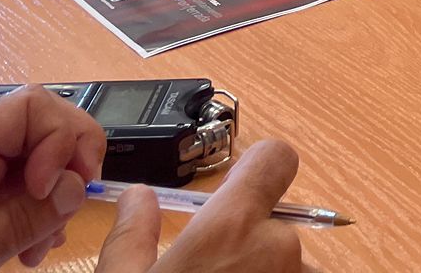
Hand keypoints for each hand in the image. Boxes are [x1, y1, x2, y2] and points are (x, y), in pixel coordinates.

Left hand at [0, 86, 104, 272]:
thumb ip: (15, 221)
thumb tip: (72, 187)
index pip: (32, 104)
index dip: (62, 138)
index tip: (59, 190)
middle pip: (40, 124)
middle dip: (68, 163)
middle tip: (67, 210)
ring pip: (33, 155)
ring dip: (53, 192)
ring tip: (41, 242)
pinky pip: (13, 181)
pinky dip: (33, 207)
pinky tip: (25, 244)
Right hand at [94, 139, 313, 272]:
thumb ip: (132, 235)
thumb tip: (138, 197)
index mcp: (231, 228)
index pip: (275, 158)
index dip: (257, 170)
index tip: (234, 195)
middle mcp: (280, 248)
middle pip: (277, 222)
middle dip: (250, 242)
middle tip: (210, 270)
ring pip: (289, 262)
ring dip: (264, 270)